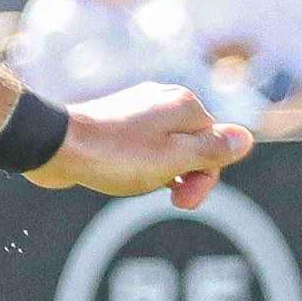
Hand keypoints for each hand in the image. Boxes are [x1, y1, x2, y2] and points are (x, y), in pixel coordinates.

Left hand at [29, 82, 252, 209]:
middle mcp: (163, 99)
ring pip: (167, 147)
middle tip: (170, 200)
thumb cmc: (116, 156)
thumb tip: (245, 138)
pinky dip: (140, 164)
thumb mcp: (175, 158)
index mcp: (184, 105)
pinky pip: (141, 146)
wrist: (55, 147)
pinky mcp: (114, 122)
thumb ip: (213, 149)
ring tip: (137, 183)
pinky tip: (122, 175)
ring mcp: (137, 109)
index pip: (217, 145)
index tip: (182, 201)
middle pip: (194, 144)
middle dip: (186, 176)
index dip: (206, 178)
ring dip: (162, 172)